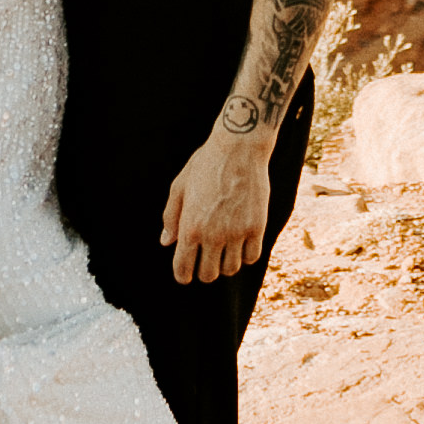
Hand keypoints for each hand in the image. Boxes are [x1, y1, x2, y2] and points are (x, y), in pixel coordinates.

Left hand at [161, 134, 270, 286]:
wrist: (238, 147)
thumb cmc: (205, 164)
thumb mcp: (180, 187)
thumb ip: (171, 217)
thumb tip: (167, 242)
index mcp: (190, 227)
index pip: (183, 269)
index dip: (183, 275)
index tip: (186, 273)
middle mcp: (213, 234)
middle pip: (209, 275)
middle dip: (205, 271)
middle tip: (206, 260)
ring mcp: (237, 232)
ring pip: (231, 269)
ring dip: (226, 264)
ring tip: (224, 250)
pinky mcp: (257, 227)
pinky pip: (252, 257)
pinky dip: (245, 255)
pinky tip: (241, 243)